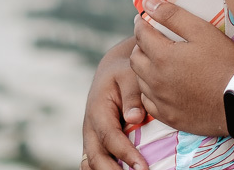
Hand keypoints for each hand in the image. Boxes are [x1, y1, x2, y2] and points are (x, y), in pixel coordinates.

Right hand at [81, 37, 146, 169]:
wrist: (112, 72)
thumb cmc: (124, 74)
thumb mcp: (129, 76)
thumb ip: (132, 96)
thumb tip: (135, 118)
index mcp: (98, 110)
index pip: (110, 137)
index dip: (125, 154)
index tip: (143, 168)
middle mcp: (90, 127)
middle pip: (96, 157)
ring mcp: (91, 137)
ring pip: (92, 163)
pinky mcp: (96, 143)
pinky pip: (94, 162)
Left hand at [131, 0, 233, 136]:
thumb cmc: (224, 62)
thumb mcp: (202, 31)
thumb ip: (172, 15)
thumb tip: (147, 2)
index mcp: (162, 56)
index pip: (140, 35)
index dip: (140, 24)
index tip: (143, 20)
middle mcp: (156, 80)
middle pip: (135, 58)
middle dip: (140, 45)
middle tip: (150, 40)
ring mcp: (161, 101)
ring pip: (139, 80)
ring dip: (144, 68)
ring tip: (157, 62)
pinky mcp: (169, 117)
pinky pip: (148, 102)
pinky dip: (150, 91)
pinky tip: (161, 86)